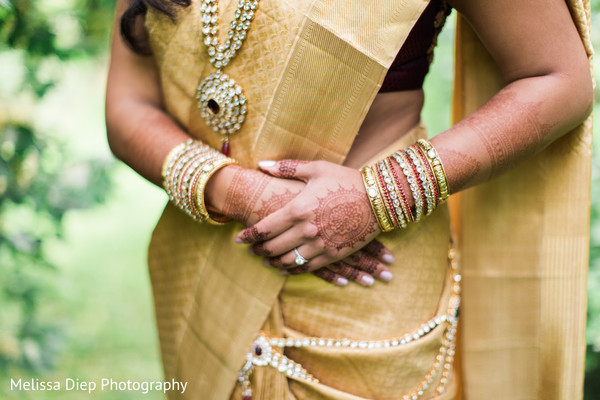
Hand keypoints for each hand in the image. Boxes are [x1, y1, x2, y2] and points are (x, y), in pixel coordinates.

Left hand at [236, 160, 387, 280]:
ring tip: (265, 260)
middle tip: (250, 249)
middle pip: (272, 248)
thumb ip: (287, 168)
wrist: (380, 198)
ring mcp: (320, 245)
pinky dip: (292, 271)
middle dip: (257, 250)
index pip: (264, 228)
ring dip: (272, 263)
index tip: (238, 239)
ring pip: (287, 262)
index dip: (248, 236)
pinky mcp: (333, 254)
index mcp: (298, 208)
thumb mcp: (317, 168)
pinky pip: (307, 269)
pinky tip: (285, 268)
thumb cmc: (346, 180)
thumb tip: (261, 164)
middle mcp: (306, 230)